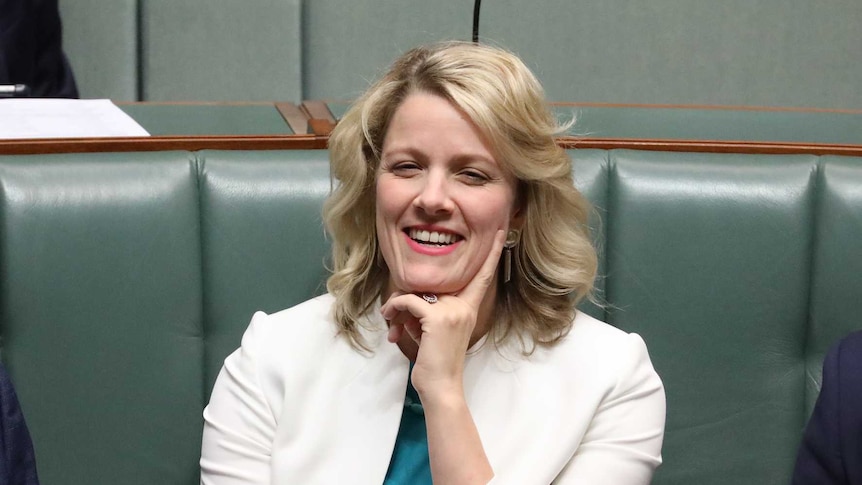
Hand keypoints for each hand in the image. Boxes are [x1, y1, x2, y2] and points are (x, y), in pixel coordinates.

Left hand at [381, 229, 505, 400]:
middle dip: (406, 297)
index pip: (483, 276)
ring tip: (390, 322)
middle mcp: (464, 306)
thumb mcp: (434, 331)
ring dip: (396, 306)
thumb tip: (407, 300)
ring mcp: (452, 311)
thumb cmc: (435, 362)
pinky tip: (390, 322)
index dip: (492, 254)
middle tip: (392, 316)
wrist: (441, 386)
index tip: (500, 232)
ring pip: (415, 291)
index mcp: (468, 308)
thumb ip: (429, 311)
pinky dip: (394, 309)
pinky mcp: (436, 318)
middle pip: (431, 283)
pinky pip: (407, 301)